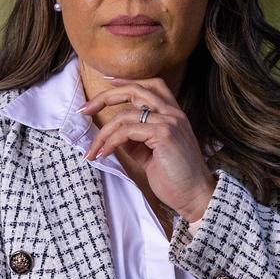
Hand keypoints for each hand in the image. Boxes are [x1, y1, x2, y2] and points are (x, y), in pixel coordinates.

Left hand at [78, 76, 215, 221]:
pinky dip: (111, 141)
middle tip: (84, 110)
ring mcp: (169, 122)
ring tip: (93, 150)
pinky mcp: (163, 134)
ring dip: (103, 133)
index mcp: (173, 115)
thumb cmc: (175, 178)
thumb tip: (113, 134)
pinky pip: (127, 131)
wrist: (195, 196)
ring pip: (125, 114)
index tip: (106, 85)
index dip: (126, 82)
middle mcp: (173, 113)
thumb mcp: (151, 154)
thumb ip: (135, 139)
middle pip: (135, 90)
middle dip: (105, 97)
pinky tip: (104, 153)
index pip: (151, 85)